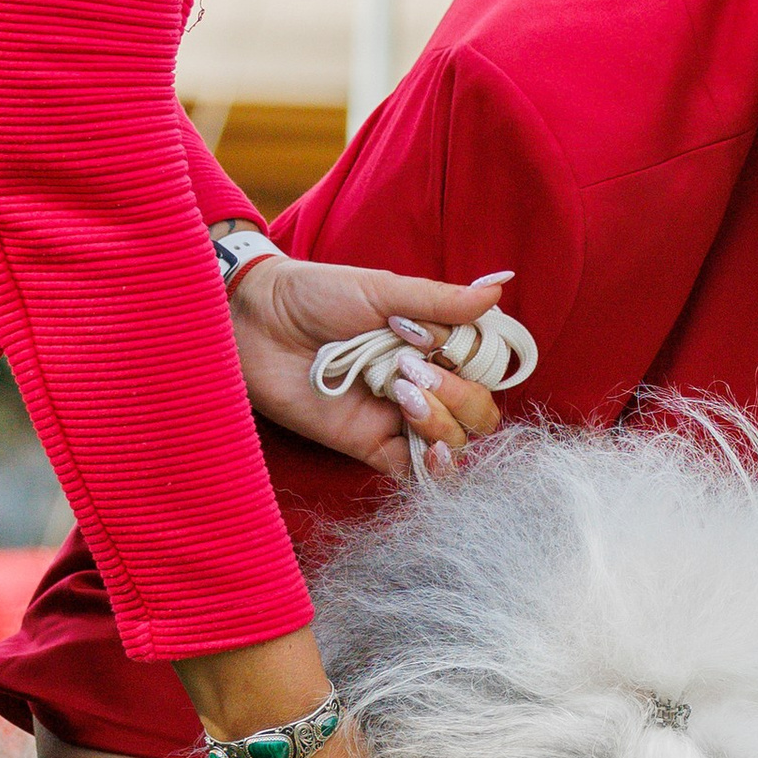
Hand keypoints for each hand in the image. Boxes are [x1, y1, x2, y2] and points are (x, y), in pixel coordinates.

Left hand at [230, 254, 511, 481]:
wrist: (256, 321)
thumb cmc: (316, 295)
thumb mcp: (383, 290)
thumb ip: (441, 300)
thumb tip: (500, 285)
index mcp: (431, 344)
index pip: (482, 368)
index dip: (477, 365)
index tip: (447, 345)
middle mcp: (421, 383)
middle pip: (477, 412)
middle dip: (461, 397)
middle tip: (414, 372)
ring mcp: (396, 417)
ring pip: (453, 443)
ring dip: (442, 423)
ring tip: (403, 394)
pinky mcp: (367, 446)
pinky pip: (413, 472)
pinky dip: (432, 468)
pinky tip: (429, 450)